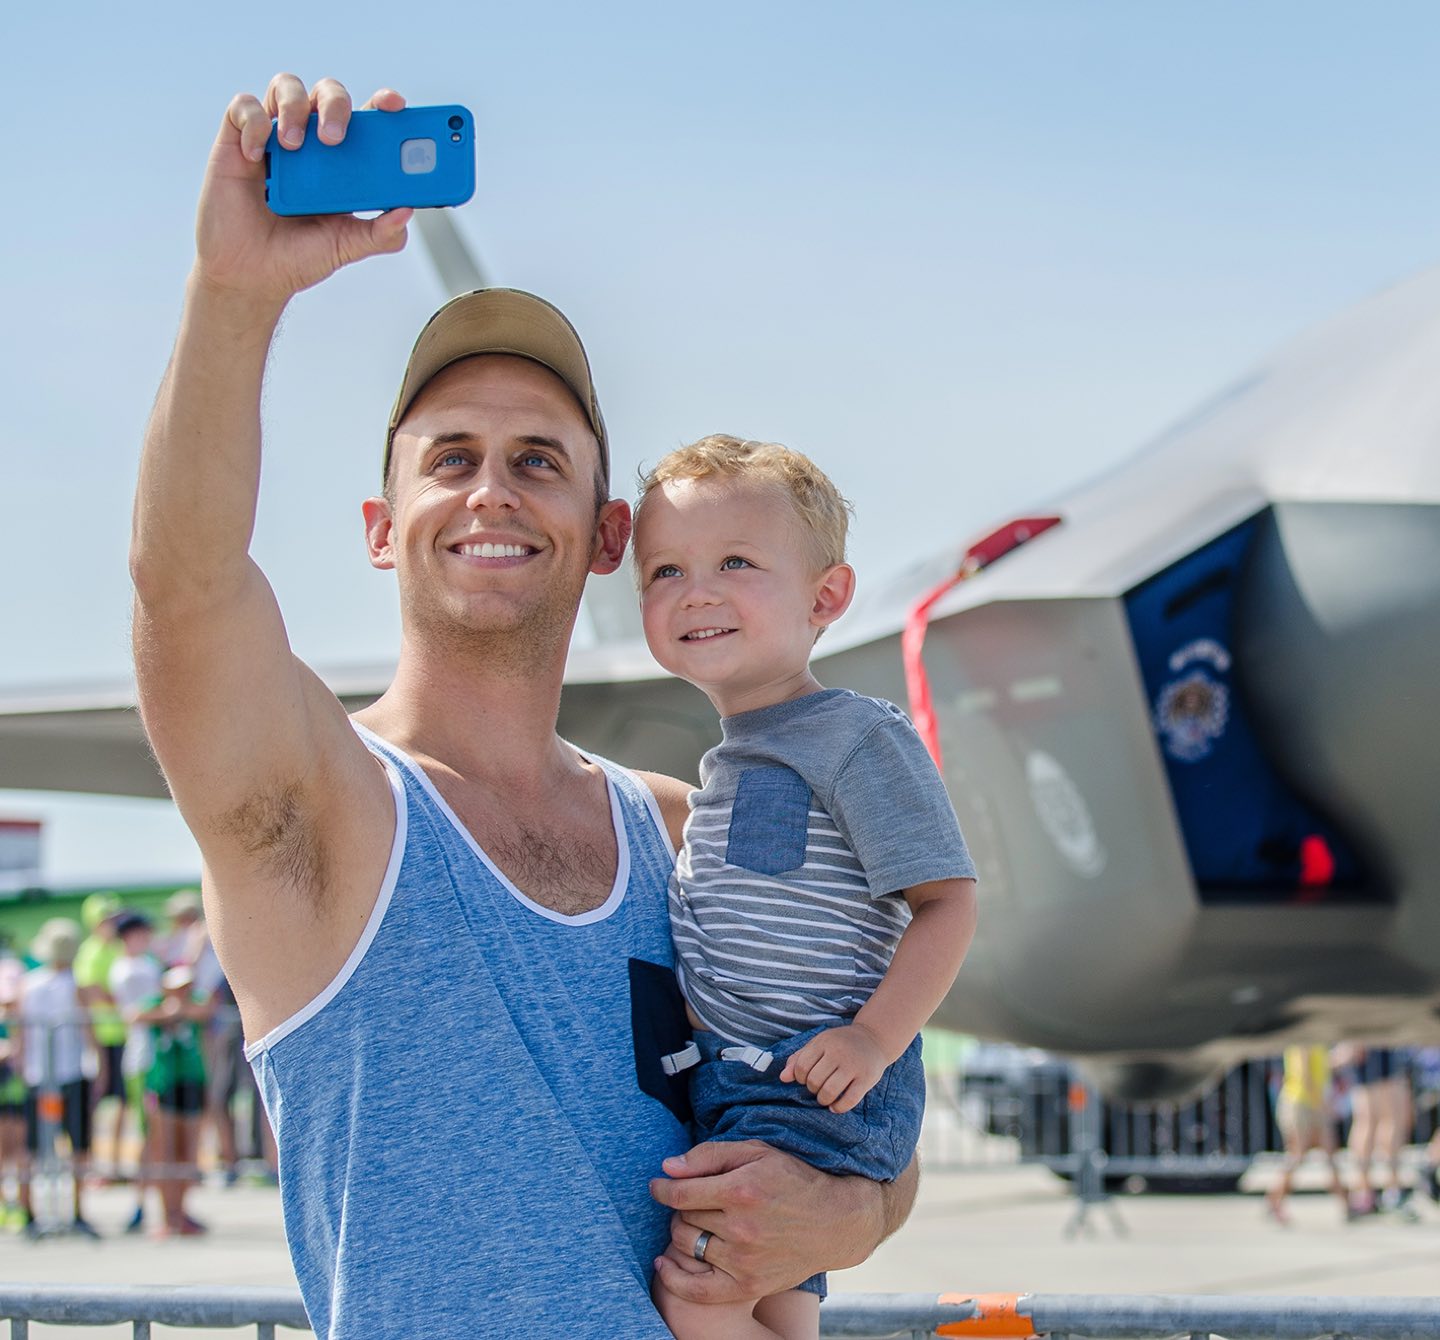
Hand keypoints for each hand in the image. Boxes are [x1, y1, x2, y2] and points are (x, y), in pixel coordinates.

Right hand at [193, 74, 412, 306]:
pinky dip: (254, 124)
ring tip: (294, 146)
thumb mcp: (346, 247)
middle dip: (337, 105)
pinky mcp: (238, 141)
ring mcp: (275, 138)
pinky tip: (256, 157)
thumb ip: (380, 233)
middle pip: (330, 94)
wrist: (251, 275)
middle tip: (334, 137)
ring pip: (287, 87)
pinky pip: (244, 107)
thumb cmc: (299, 256)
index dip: (383, 104)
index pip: (367, 120)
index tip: (395, 105)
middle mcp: (311, 142)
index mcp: (344, 162)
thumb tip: (406, 212)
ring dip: (295, 107)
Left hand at [649, 1140, 881, 1302]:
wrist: (834, 1223)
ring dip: (682, 1233)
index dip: (661, 1188)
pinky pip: (697, 1289)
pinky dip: (674, 1279)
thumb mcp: (757, 1153)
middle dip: (681, 1207)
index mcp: (741, 1191)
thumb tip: (667, 1168)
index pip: (680, 1193)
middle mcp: (741, 1228)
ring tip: (694, 1223)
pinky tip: (664, 1264)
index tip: (656, 1185)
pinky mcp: (748, 1286)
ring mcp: (744, 1261)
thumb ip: (709, 1155)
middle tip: (693, 1201)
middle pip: (683, 1218)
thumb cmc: (793, 1180)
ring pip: (687, 1246)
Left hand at [779, 1024, 886, 1113]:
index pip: (801, 1066)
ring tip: (825, 1097)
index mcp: (824, 1042)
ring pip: (830, 1092)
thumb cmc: (840, 1043)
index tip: (805, 1078)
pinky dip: (838, 1108)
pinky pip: (849, 1100)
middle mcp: (838, 1052)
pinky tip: (835, 1106)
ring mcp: (854, 1066)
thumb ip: (799, 1058)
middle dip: (812, 1089)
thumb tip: (783, 1078)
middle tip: (817, 1087)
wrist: (873, 1039)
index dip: (799, 1078)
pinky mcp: (867, 1078)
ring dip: (823, 1099)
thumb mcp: (819, 1044)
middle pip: (814, 1081)